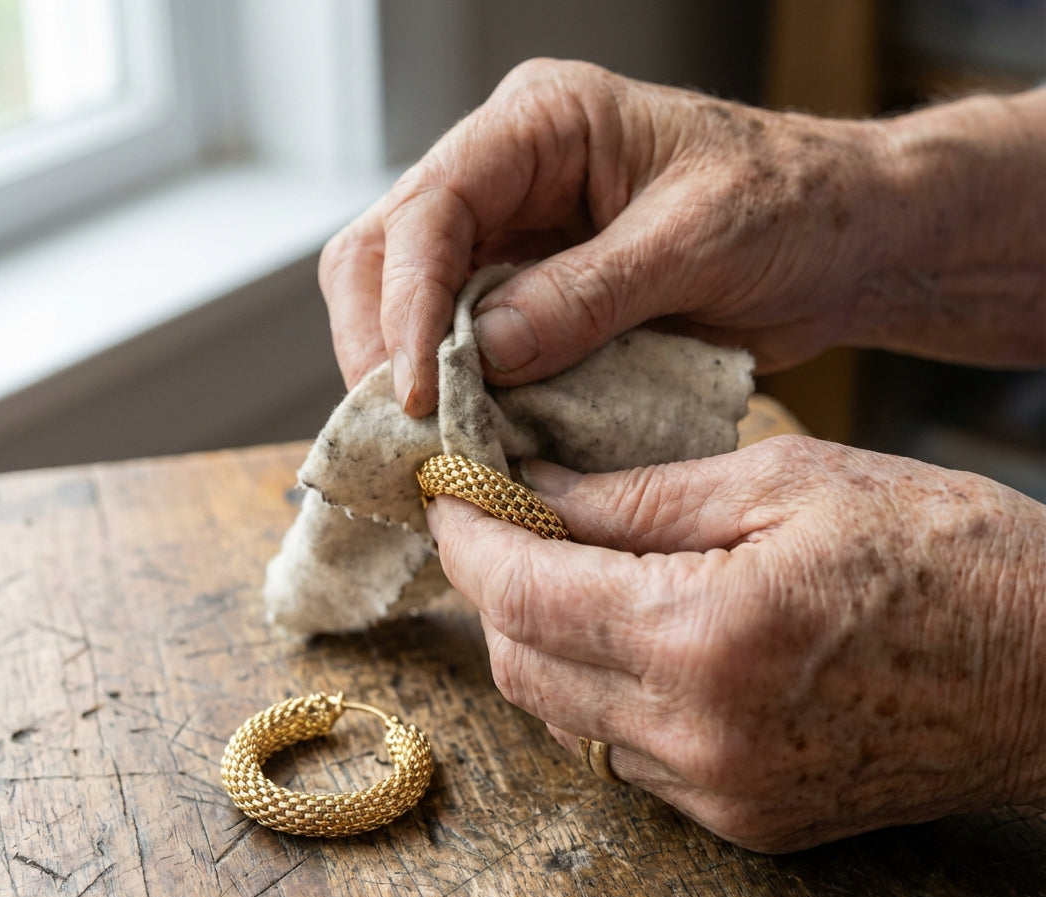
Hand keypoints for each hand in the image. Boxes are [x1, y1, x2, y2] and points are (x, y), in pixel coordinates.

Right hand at [320, 59, 1045, 414]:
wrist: (840, 242)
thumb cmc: (791, 206)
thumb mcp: (697, 240)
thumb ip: (589, 294)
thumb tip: (483, 352)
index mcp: (543, 125)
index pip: (432, 207)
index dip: (406, 302)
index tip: (416, 392)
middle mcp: (508, 174)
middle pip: (385, 251)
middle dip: (380, 342)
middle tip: (402, 431)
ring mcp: (513, 237)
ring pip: (407, 301)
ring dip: (407, 375)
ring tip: (426, 447)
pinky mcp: (530, 296)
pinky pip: (461, 343)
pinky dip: (456, 393)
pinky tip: (467, 436)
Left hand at [425, 437, 1045, 851]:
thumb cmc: (943, 552)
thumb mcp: (788, 483)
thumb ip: (642, 495)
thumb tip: (538, 489)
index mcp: (706, 636)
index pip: (524, 594)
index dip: (467, 539)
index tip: (447, 493)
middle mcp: (699, 736)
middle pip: (522, 663)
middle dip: (491, 587)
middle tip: (499, 520)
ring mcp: (720, 793)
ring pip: (563, 714)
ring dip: (539, 638)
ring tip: (558, 567)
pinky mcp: (744, 820)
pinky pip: (622, 752)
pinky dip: (598, 688)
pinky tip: (627, 632)